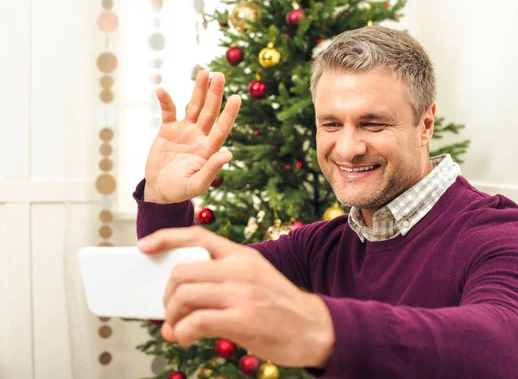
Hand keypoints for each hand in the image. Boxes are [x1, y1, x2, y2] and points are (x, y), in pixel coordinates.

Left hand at [137, 226, 334, 367]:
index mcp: (242, 255)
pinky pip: (196, 322)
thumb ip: (219, 285)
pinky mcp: (244, 319)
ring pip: (184, 296)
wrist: (316, 328)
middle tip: (169, 313)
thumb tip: (177, 309)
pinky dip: (181, 333)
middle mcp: (240, 268)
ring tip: (175, 329)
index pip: (196, 236)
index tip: (145, 247)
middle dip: (166, 296)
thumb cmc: (280, 307)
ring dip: (171, 316)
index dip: (165, 239)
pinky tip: (185, 339)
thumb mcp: (254, 281)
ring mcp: (242, 293)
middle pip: (181, 272)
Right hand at [144, 70, 240, 203]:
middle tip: (220, 75)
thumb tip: (228, 154)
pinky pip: (168, 112)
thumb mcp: (197, 185)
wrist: (160, 190)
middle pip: (210, 111)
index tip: (237, 97)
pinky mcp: (168, 130)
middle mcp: (200, 136)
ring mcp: (185, 131)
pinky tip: (161, 90)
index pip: (222, 128)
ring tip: (204, 72)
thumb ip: (211, 170)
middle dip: (215, 94)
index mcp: (209, 149)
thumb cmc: (181, 190)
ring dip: (198, 90)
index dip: (230, 113)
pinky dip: (165, 101)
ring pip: (193, 107)